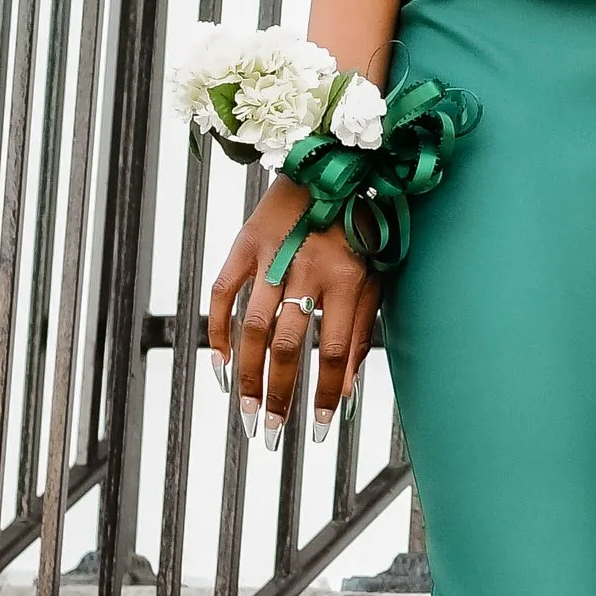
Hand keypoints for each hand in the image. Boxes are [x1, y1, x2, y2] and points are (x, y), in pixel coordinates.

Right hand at [207, 179, 379, 443]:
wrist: (333, 163)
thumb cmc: (361, 226)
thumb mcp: (377, 275)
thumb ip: (361, 331)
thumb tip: (349, 389)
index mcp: (351, 280)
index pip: (337, 351)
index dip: (329, 393)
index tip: (322, 428)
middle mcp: (311, 269)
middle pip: (290, 345)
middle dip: (280, 394)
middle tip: (271, 431)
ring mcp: (275, 255)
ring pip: (255, 326)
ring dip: (248, 375)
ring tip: (246, 412)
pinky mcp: (247, 243)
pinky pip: (224, 293)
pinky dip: (218, 332)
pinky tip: (220, 367)